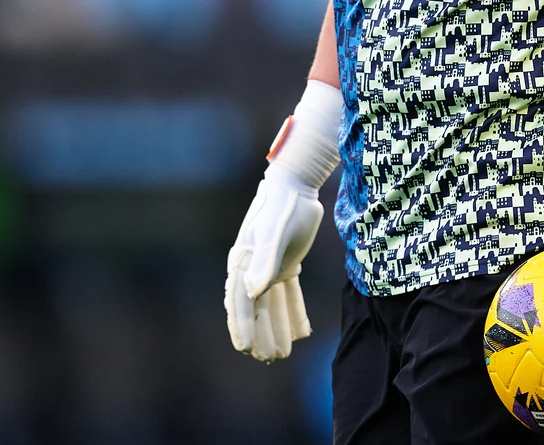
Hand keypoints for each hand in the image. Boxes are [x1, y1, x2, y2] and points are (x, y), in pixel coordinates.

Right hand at [224, 166, 323, 360]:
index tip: (246, 348)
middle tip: (268, 359)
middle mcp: (252, 267)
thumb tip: (251, 292)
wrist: (297, 185)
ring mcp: (269, 267)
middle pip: (255, 308)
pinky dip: (294, 312)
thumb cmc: (283, 206)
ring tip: (283, 353)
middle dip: (260, 334)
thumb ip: (265, 262)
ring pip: (273, 305)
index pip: (241, 301)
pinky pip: (289, 294)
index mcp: (243, 262)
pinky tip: (303, 332)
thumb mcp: (274, 234)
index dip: (241, 326)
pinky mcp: (287, 263)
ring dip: (276, 328)